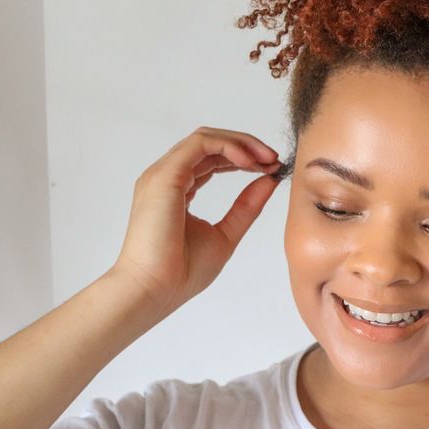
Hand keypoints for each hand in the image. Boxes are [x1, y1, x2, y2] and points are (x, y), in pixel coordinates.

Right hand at [110, 126, 282, 319]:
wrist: (155, 290)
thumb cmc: (181, 272)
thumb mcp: (227, 233)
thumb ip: (247, 206)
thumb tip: (269, 180)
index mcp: (177, 189)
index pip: (211, 160)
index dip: (244, 159)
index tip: (271, 168)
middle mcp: (166, 177)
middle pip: (210, 144)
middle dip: (246, 146)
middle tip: (274, 159)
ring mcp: (162, 174)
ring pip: (205, 138)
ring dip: (240, 143)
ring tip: (266, 158)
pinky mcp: (165, 176)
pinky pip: (200, 145)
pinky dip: (228, 146)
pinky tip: (249, 161)